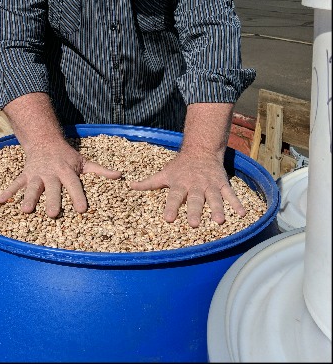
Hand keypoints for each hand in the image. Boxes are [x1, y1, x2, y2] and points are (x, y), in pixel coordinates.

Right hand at [0, 143, 121, 217]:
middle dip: (52, 201)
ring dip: (28, 198)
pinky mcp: (25, 174)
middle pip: (52, 188)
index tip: (82, 210)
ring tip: (25, 211)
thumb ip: (100, 171)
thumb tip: (120, 176)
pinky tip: (0, 202)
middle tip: (53, 215)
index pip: (74, 185)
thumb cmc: (67, 156)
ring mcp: (37, 174)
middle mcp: (51, 173)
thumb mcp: (84, 162)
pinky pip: (15, 183)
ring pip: (32, 187)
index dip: (78, 196)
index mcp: (66, 170)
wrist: (45, 140)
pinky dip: (8, 192)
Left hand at [129, 150, 245, 227]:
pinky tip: (242, 214)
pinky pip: (231, 194)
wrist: (201, 149)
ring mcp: (210, 185)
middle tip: (193, 224)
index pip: (174, 197)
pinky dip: (237, 203)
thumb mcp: (164, 173)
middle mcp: (195, 185)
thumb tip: (130, 186)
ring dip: (218, 209)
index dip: (171, 207)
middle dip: (194, 211)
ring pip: (215, 198)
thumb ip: (149, 182)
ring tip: (219, 221)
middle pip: (195, 200)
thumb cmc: (180, 166)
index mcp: (180, 184)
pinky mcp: (223, 184)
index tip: (168, 219)